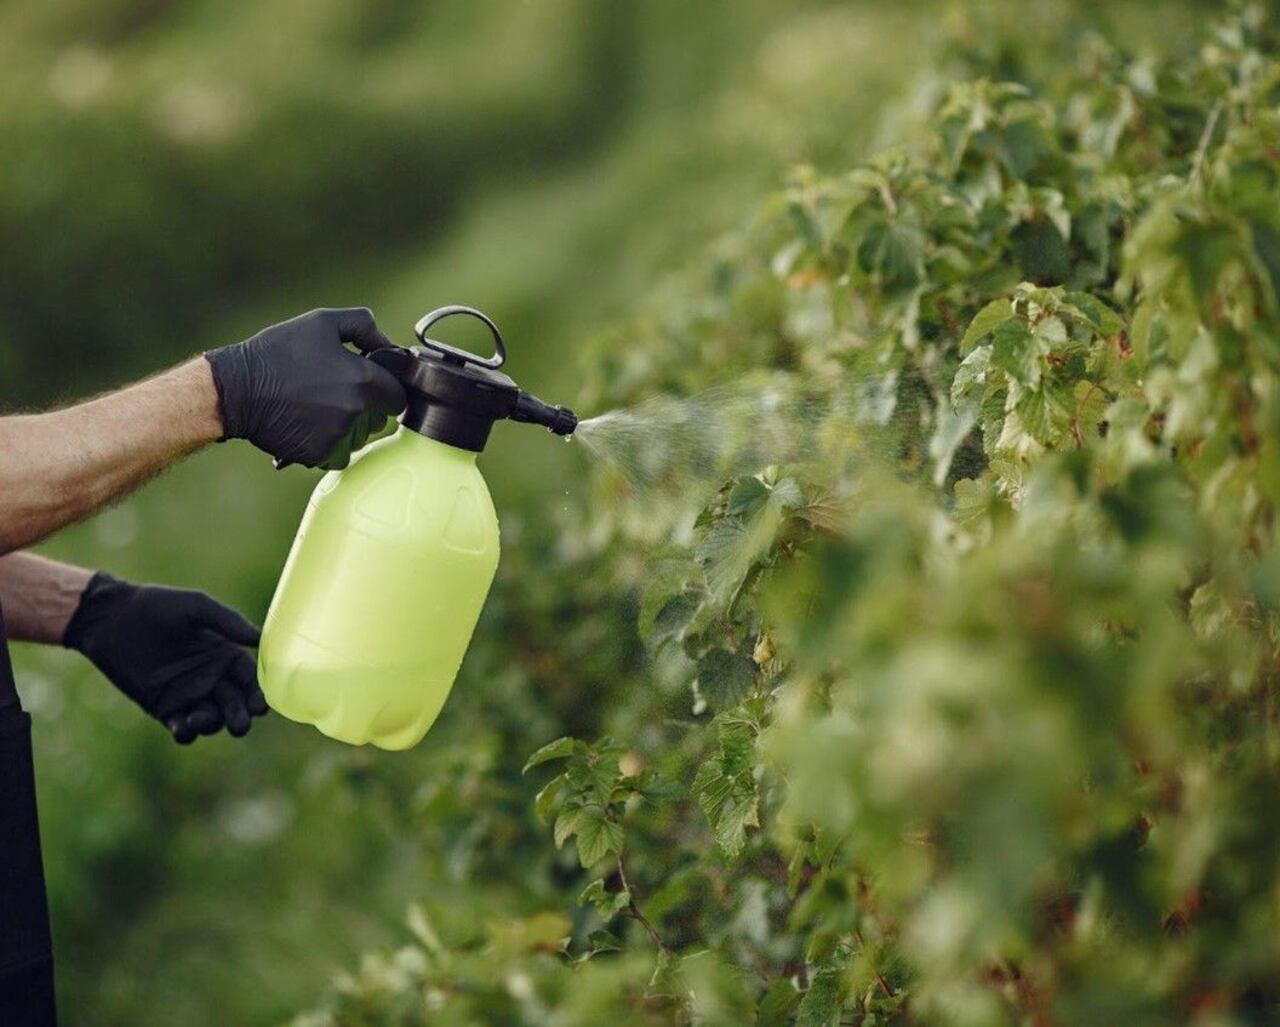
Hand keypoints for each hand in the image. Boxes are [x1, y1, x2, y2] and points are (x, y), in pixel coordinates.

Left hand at [63, 574, 267, 742]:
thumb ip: (228, 621)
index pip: (250, 679)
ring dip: (213, 724)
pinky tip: (181, 727)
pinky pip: (181, 727)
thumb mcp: (195, 606)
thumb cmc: (155, 606)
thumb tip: (260, 637)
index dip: (258, 693)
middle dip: (240, 716)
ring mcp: (187, 694)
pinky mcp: (162, 707)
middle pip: (235, 704)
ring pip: (212, 719)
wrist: (110, 618)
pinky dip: (185, 732)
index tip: (261, 706)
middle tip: (239, 725)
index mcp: (224, 654)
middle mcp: (211, 677)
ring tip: (200, 718)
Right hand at [205, 307, 407, 469]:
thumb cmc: (278, 352)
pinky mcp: (319, 455)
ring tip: (317, 407)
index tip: (369, 382)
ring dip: (347, 427)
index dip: (386, 388)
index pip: (398, 396)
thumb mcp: (322, 322)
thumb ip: (365, 326)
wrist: (236, 389)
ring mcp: (338, 437)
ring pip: (358, 438)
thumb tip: (389, 345)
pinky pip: (336, 453)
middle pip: (379, 419)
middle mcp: (356, 412)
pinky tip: (306, 424)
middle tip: (336, 391)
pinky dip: (327, 443)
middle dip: (367, 408)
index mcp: (364, 380)